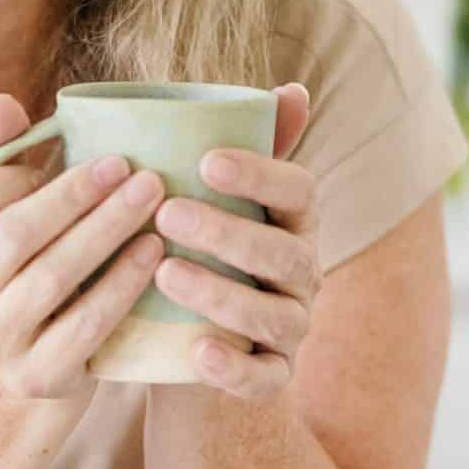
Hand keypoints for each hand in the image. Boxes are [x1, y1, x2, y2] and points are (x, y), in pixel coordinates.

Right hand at [0, 92, 168, 406]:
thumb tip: (2, 103)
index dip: (12, 176)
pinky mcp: (35, 378)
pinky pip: (86, 325)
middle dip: (75, 196)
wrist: (23, 355)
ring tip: (150, 199)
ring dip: (107, 231)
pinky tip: (153, 252)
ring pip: (53, 278)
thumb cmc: (15, 260)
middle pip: (12, 238)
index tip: (72, 152)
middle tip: (130, 167)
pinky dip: (123, 284)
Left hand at [150, 83, 320, 400]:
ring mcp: (291, 329)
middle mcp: (303, 274)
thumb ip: (238, 147)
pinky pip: (264, 380)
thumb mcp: (213, 200)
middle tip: (166, 214)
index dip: (261, 173)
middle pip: (285, 253)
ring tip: (165, 273)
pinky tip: (197, 352)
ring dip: (222, 294)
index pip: (300, 190)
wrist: (183, 348)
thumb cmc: (196, 251)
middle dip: (229, 232)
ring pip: (275, 316)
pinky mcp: (270, 379)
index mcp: (294, 222)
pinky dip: (234, 368)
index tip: (205, 159)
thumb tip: (293, 89)